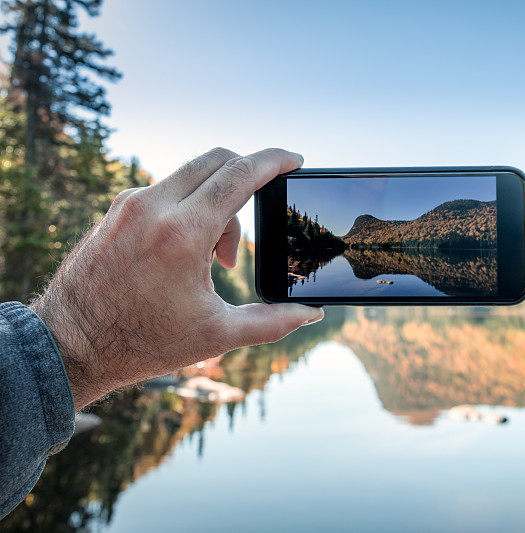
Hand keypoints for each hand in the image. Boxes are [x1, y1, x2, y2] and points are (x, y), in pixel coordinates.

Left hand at [31, 147, 322, 409]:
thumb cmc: (142, 342)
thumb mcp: (216, 334)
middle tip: (248, 232)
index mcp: (182, 233)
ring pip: (193, 175)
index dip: (275, 161)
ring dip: (217, 202)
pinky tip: (185, 251)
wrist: (70, 345)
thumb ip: (272, 322)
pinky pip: (167, 189)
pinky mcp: (117, 209)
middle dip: (248, 182)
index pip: (240, 173)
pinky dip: (189, 207)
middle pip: (218, 160)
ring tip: (213, 258)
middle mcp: (153, 207)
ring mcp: (130, 204)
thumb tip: (311, 313)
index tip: (295, 160)